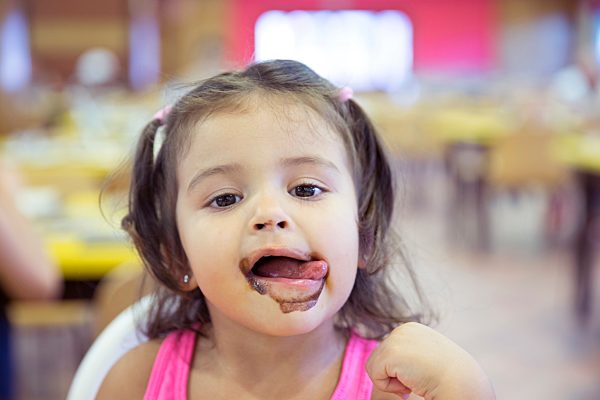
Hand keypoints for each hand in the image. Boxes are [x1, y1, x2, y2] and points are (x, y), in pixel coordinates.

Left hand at [366, 322, 494, 399]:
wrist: (461, 382)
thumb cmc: (448, 376)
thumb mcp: (426, 357)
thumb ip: (410, 354)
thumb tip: (392, 363)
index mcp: (411, 329)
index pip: (389, 352)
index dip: (402, 369)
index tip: (422, 372)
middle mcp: (402, 329)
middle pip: (379, 357)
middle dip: (396, 373)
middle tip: (419, 377)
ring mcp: (396, 338)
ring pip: (374, 366)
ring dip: (393, 380)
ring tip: (415, 378)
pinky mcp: (391, 352)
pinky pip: (374, 375)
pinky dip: (390, 386)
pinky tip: (411, 382)